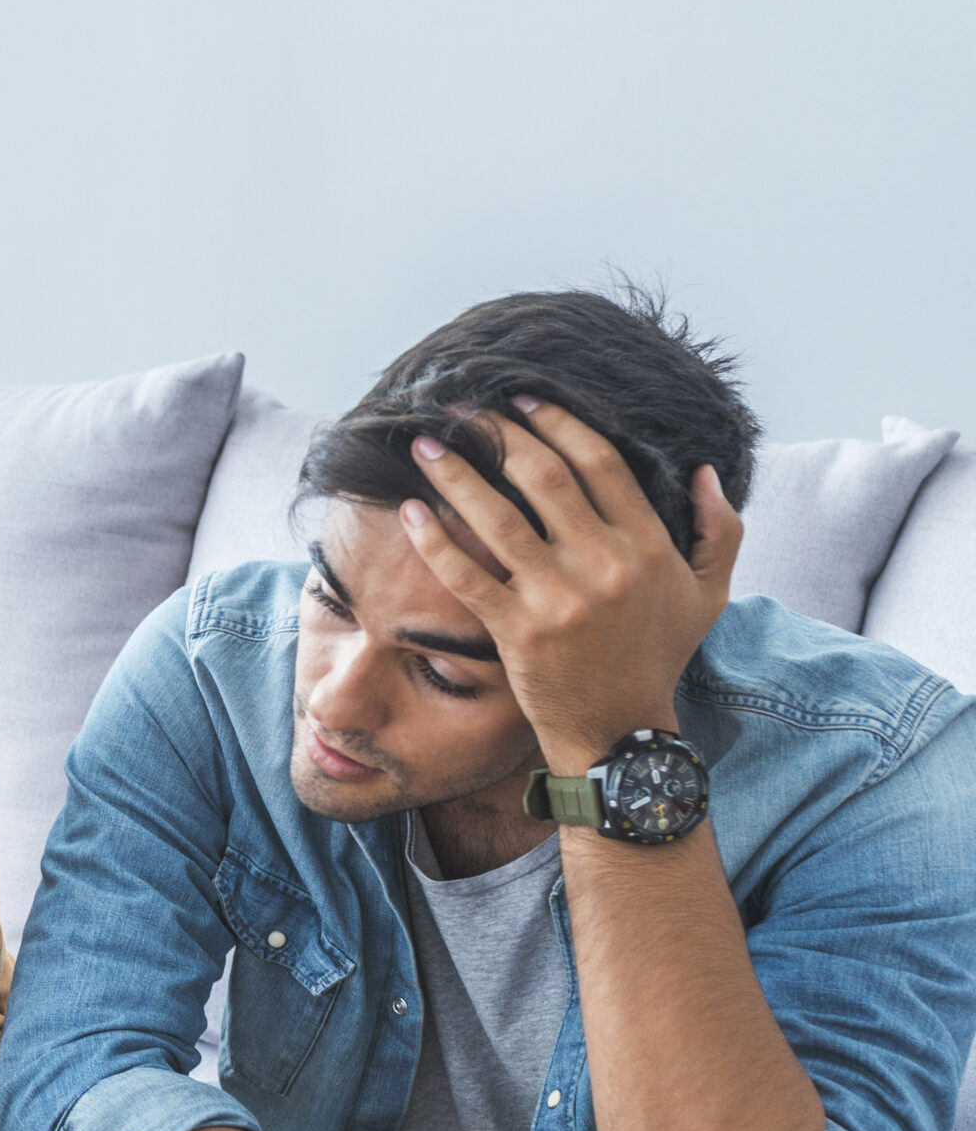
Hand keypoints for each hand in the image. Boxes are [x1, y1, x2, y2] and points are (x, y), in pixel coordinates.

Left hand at [400, 400, 740, 772]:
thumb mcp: (708, 594)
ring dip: (456, 475)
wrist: (620, 731)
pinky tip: (411, 510)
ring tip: (425, 444)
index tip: (522, 400)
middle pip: (543, 478)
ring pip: (498, 519)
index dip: (557, 423)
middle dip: (498, 434)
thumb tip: (706, 471)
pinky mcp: (517, 631)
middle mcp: (603, 564)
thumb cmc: (658, 656)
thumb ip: (719, 530)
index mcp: (647, 545)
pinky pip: (467, 575)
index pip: (598, 463)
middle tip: (463, 408)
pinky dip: (435, 540)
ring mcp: (557, 598)